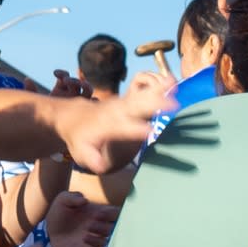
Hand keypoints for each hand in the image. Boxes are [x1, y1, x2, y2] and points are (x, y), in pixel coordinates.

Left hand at [42, 191, 117, 246]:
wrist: (49, 233)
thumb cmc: (59, 214)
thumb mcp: (63, 200)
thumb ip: (72, 197)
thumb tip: (85, 200)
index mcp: (101, 214)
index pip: (118, 213)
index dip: (111, 214)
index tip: (97, 214)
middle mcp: (103, 228)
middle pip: (117, 229)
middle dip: (106, 228)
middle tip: (90, 226)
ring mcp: (98, 243)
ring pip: (111, 245)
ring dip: (99, 242)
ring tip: (84, 238)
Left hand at [54, 73, 173, 172]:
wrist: (72, 115)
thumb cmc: (79, 137)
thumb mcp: (80, 150)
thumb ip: (91, 158)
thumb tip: (100, 166)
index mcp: (108, 126)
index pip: (124, 128)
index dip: (137, 130)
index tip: (151, 131)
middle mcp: (117, 112)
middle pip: (137, 107)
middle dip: (154, 104)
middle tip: (174, 104)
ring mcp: (122, 103)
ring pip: (142, 95)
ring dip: (158, 89)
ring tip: (174, 82)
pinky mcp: (127, 98)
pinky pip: (143, 90)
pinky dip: (157, 85)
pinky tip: (171, 80)